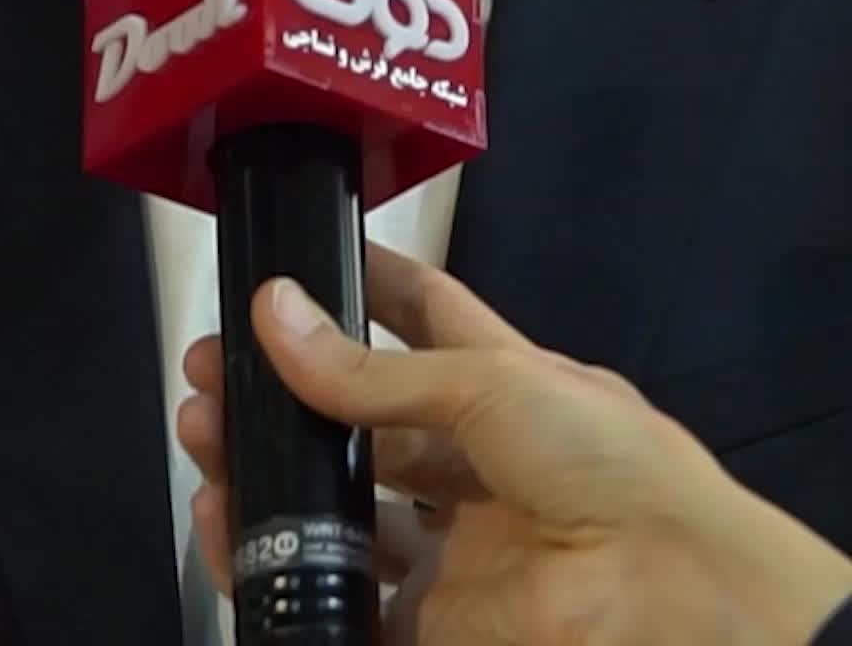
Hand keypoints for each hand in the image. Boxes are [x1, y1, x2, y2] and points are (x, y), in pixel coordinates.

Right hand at [179, 242, 851, 645]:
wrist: (664, 596)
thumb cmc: (598, 459)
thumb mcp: (489, 382)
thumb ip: (372, 367)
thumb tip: (272, 310)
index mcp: (508, 384)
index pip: (426, 317)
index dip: (365, 285)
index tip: (295, 257)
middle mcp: (476, 462)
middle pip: (365, 421)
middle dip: (287, 391)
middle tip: (212, 369)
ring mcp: (451, 547)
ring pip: (341, 507)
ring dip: (270, 470)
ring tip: (201, 435)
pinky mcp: (429, 622)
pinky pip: (339, 596)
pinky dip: (276, 565)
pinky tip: (224, 524)